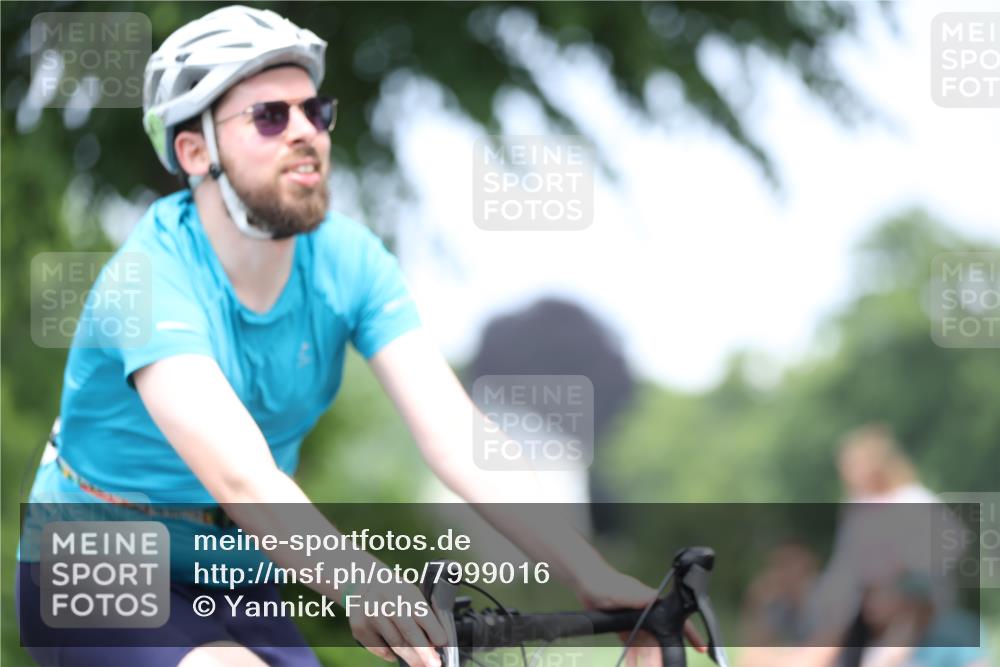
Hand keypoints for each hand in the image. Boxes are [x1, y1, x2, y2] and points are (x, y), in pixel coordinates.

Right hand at [347, 574, 447, 666]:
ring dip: (410, 657)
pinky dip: (390, 654)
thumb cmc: (394, 591)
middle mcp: (386, 603)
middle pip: (408, 633)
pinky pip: (379, 648)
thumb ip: (422, 613)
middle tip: (434, 664)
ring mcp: (371, 615)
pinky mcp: (359, 627)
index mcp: (404, 592)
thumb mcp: (410, 593)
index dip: (434, 631)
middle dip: (424, 653)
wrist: (362, 582)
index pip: (422, 614)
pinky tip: (396, 654)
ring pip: (395, 644)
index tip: (443, 644)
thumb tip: (436, 641)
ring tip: (420, 664)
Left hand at [574, 565, 706, 666]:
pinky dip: (634, 656)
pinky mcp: (624, 628)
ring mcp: (636, 622)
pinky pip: (632, 646)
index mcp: (653, 604)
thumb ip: (641, 598)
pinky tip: (635, 664)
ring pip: (648, 645)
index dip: (690, 635)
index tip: (701, 648)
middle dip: (667, 654)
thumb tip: (656, 599)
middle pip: (662, 638)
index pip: (676, 621)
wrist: (587, 584)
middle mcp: (648, 614)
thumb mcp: (626, 592)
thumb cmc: (608, 584)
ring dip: (651, 658)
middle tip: (670, 665)